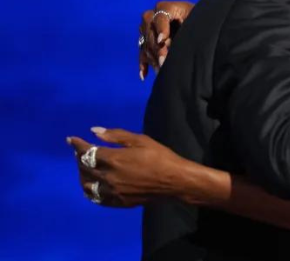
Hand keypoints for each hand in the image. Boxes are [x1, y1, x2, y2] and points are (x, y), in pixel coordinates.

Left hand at [68, 128, 189, 206]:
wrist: (175, 181)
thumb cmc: (160, 157)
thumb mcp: (141, 140)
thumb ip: (116, 136)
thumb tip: (94, 131)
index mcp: (113, 159)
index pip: (87, 151)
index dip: (77, 144)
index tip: (71, 139)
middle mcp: (108, 176)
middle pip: (84, 168)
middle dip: (79, 158)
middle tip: (79, 152)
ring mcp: (112, 191)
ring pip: (87, 185)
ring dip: (82, 175)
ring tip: (84, 169)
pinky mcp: (118, 202)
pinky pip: (97, 198)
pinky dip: (91, 191)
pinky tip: (92, 186)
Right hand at [139, 0, 193, 79]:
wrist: (198, 24)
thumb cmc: (201, 20)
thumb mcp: (196, 21)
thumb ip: (186, 28)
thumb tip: (173, 44)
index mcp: (167, 7)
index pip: (160, 17)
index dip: (161, 28)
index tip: (162, 41)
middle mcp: (153, 15)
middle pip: (150, 32)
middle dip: (158, 48)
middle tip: (164, 62)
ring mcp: (148, 29)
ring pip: (146, 44)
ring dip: (153, 58)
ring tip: (162, 71)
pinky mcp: (146, 41)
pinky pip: (142, 52)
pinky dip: (144, 64)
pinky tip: (144, 75)